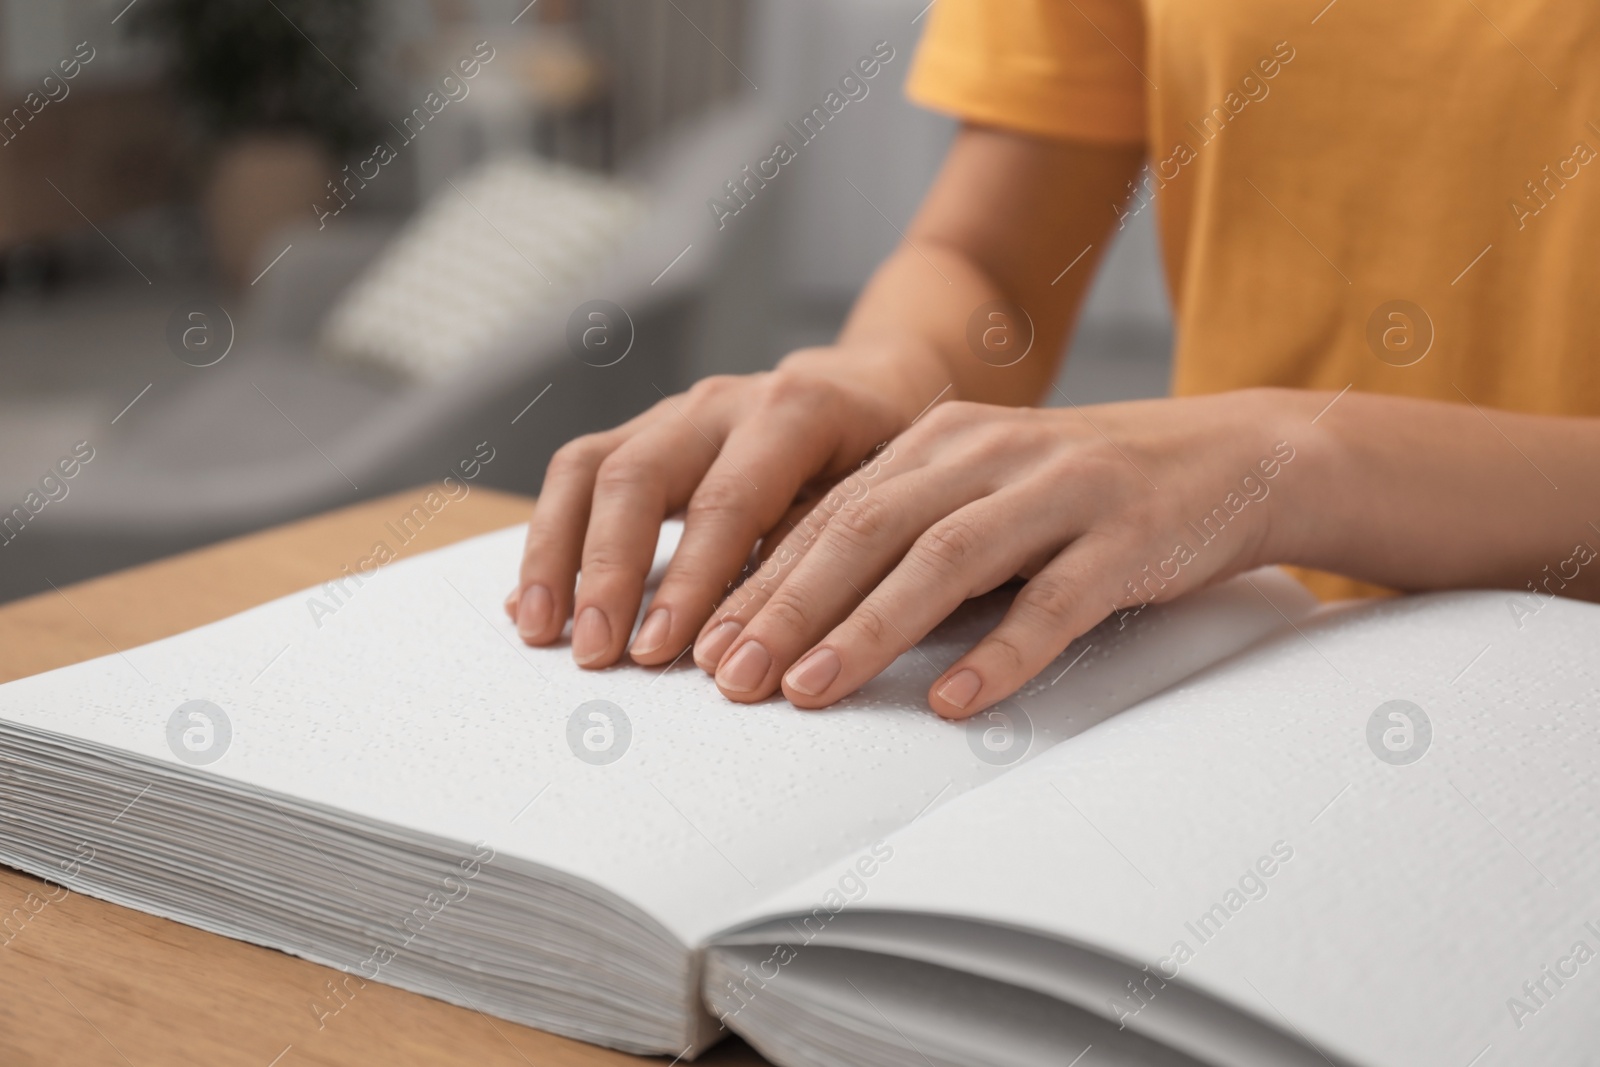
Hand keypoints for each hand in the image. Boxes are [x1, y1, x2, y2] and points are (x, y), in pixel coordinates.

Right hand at [504, 348, 933, 668]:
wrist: (869, 389)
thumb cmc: (883, 454)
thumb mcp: (882, 496)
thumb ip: (820, 552)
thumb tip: (760, 637)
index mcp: (793, 410)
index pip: (727, 501)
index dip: (691, 581)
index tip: (662, 651)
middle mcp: (721, 402)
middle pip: (637, 477)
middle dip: (610, 573)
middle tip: (596, 652)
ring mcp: (673, 413)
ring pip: (589, 469)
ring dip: (557, 557)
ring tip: (543, 634)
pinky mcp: (642, 434)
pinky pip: (577, 476)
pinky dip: (549, 542)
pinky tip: (533, 605)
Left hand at [690, 388, 1309, 716]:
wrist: (1234, 457)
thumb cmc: (1089, 491)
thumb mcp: (987, 490)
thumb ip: (910, 533)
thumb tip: (806, 617)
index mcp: (941, 439)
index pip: (831, 512)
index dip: (763, 579)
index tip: (707, 645)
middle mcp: (989, 452)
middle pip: (868, 529)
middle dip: (790, 606)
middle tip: (732, 676)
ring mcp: (1060, 489)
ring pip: (945, 559)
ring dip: (870, 628)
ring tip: (811, 689)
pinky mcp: (1126, 536)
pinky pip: (1055, 600)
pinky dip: (1001, 651)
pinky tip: (953, 700)